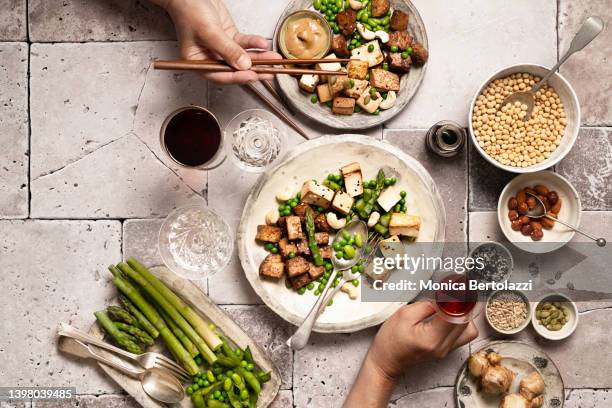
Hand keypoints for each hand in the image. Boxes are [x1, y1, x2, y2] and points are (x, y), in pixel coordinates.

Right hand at [163, 0, 280, 83]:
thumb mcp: (209, 32)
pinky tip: (263, 43)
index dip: (237, 77)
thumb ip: (226, 50)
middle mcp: (210, 58)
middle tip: (268, 73)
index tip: (252, 75)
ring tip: (272, 58)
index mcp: (198, 62)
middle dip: (253, 70)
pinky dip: (254, 43)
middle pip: (234, 69)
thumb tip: (243, 65)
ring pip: (242, 57)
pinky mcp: (230, 39)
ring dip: (258, 58)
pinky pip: (244, 44)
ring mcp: (221, 49)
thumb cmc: (189, 11)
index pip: (220, 75)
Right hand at [368, 301, 477, 377]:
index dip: (456, 297)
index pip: (454, 314)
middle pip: (465, 321)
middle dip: (460, 304)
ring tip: (449, 306)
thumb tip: (444, 298)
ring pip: (469, 328)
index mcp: (432, 338)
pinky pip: (464, 335)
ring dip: (462, 314)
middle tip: (451, 292)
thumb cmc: (391, 340)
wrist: (387, 360)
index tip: (455, 285)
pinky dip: (460, 323)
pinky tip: (449, 316)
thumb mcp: (404, 315)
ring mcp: (447, 350)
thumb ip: (427, 305)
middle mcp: (443, 346)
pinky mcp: (447, 350)